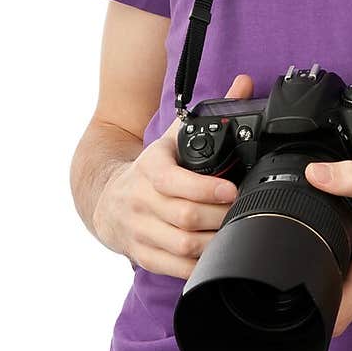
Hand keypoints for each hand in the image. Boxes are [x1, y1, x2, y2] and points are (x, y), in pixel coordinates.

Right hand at [92, 74, 252, 278]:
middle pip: (185, 217)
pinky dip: (198, 266)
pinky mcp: (142, 254)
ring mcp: (139, 230)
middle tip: (245, 213)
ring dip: (214, 243)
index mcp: (149, 169)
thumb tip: (244, 83)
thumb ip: (209, 113)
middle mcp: (140, 200)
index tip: (231, 190)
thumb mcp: (174, 138)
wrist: (106, 199)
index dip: (206, 189)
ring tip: (235, 233)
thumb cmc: (151, 169)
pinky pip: (174, 267)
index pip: (175, 182)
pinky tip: (215, 256)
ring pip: (182, 245)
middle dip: (220, 217)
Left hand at [303, 159, 351, 335]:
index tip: (290, 284)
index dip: (303, 306)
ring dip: (325, 289)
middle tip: (299, 259)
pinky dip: (342, 287)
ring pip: (338, 308)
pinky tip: (342, 262)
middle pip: (324, 313)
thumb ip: (351, 178)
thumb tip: (314, 173)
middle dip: (307, 291)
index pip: (326, 318)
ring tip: (321, 257)